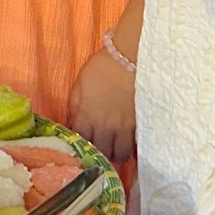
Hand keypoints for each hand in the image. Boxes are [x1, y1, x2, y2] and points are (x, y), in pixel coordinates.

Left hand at [68, 45, 136, 164]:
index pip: (81, 143)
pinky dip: (134, 148)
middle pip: (102, 153)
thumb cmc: (102, 68)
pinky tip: (132, 143)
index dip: (82, 146)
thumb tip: (73, 124)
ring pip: (121, 155)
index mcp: (86, 117)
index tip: (84, 145)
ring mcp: (125, 128)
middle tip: (102, 148)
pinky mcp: (141, 125)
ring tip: (117, 147)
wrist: (130, 59)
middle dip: (100, 153)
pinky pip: (137, 146)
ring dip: (117, 154)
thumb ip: (75, 107)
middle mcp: (105, 127)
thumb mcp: (79, 84)